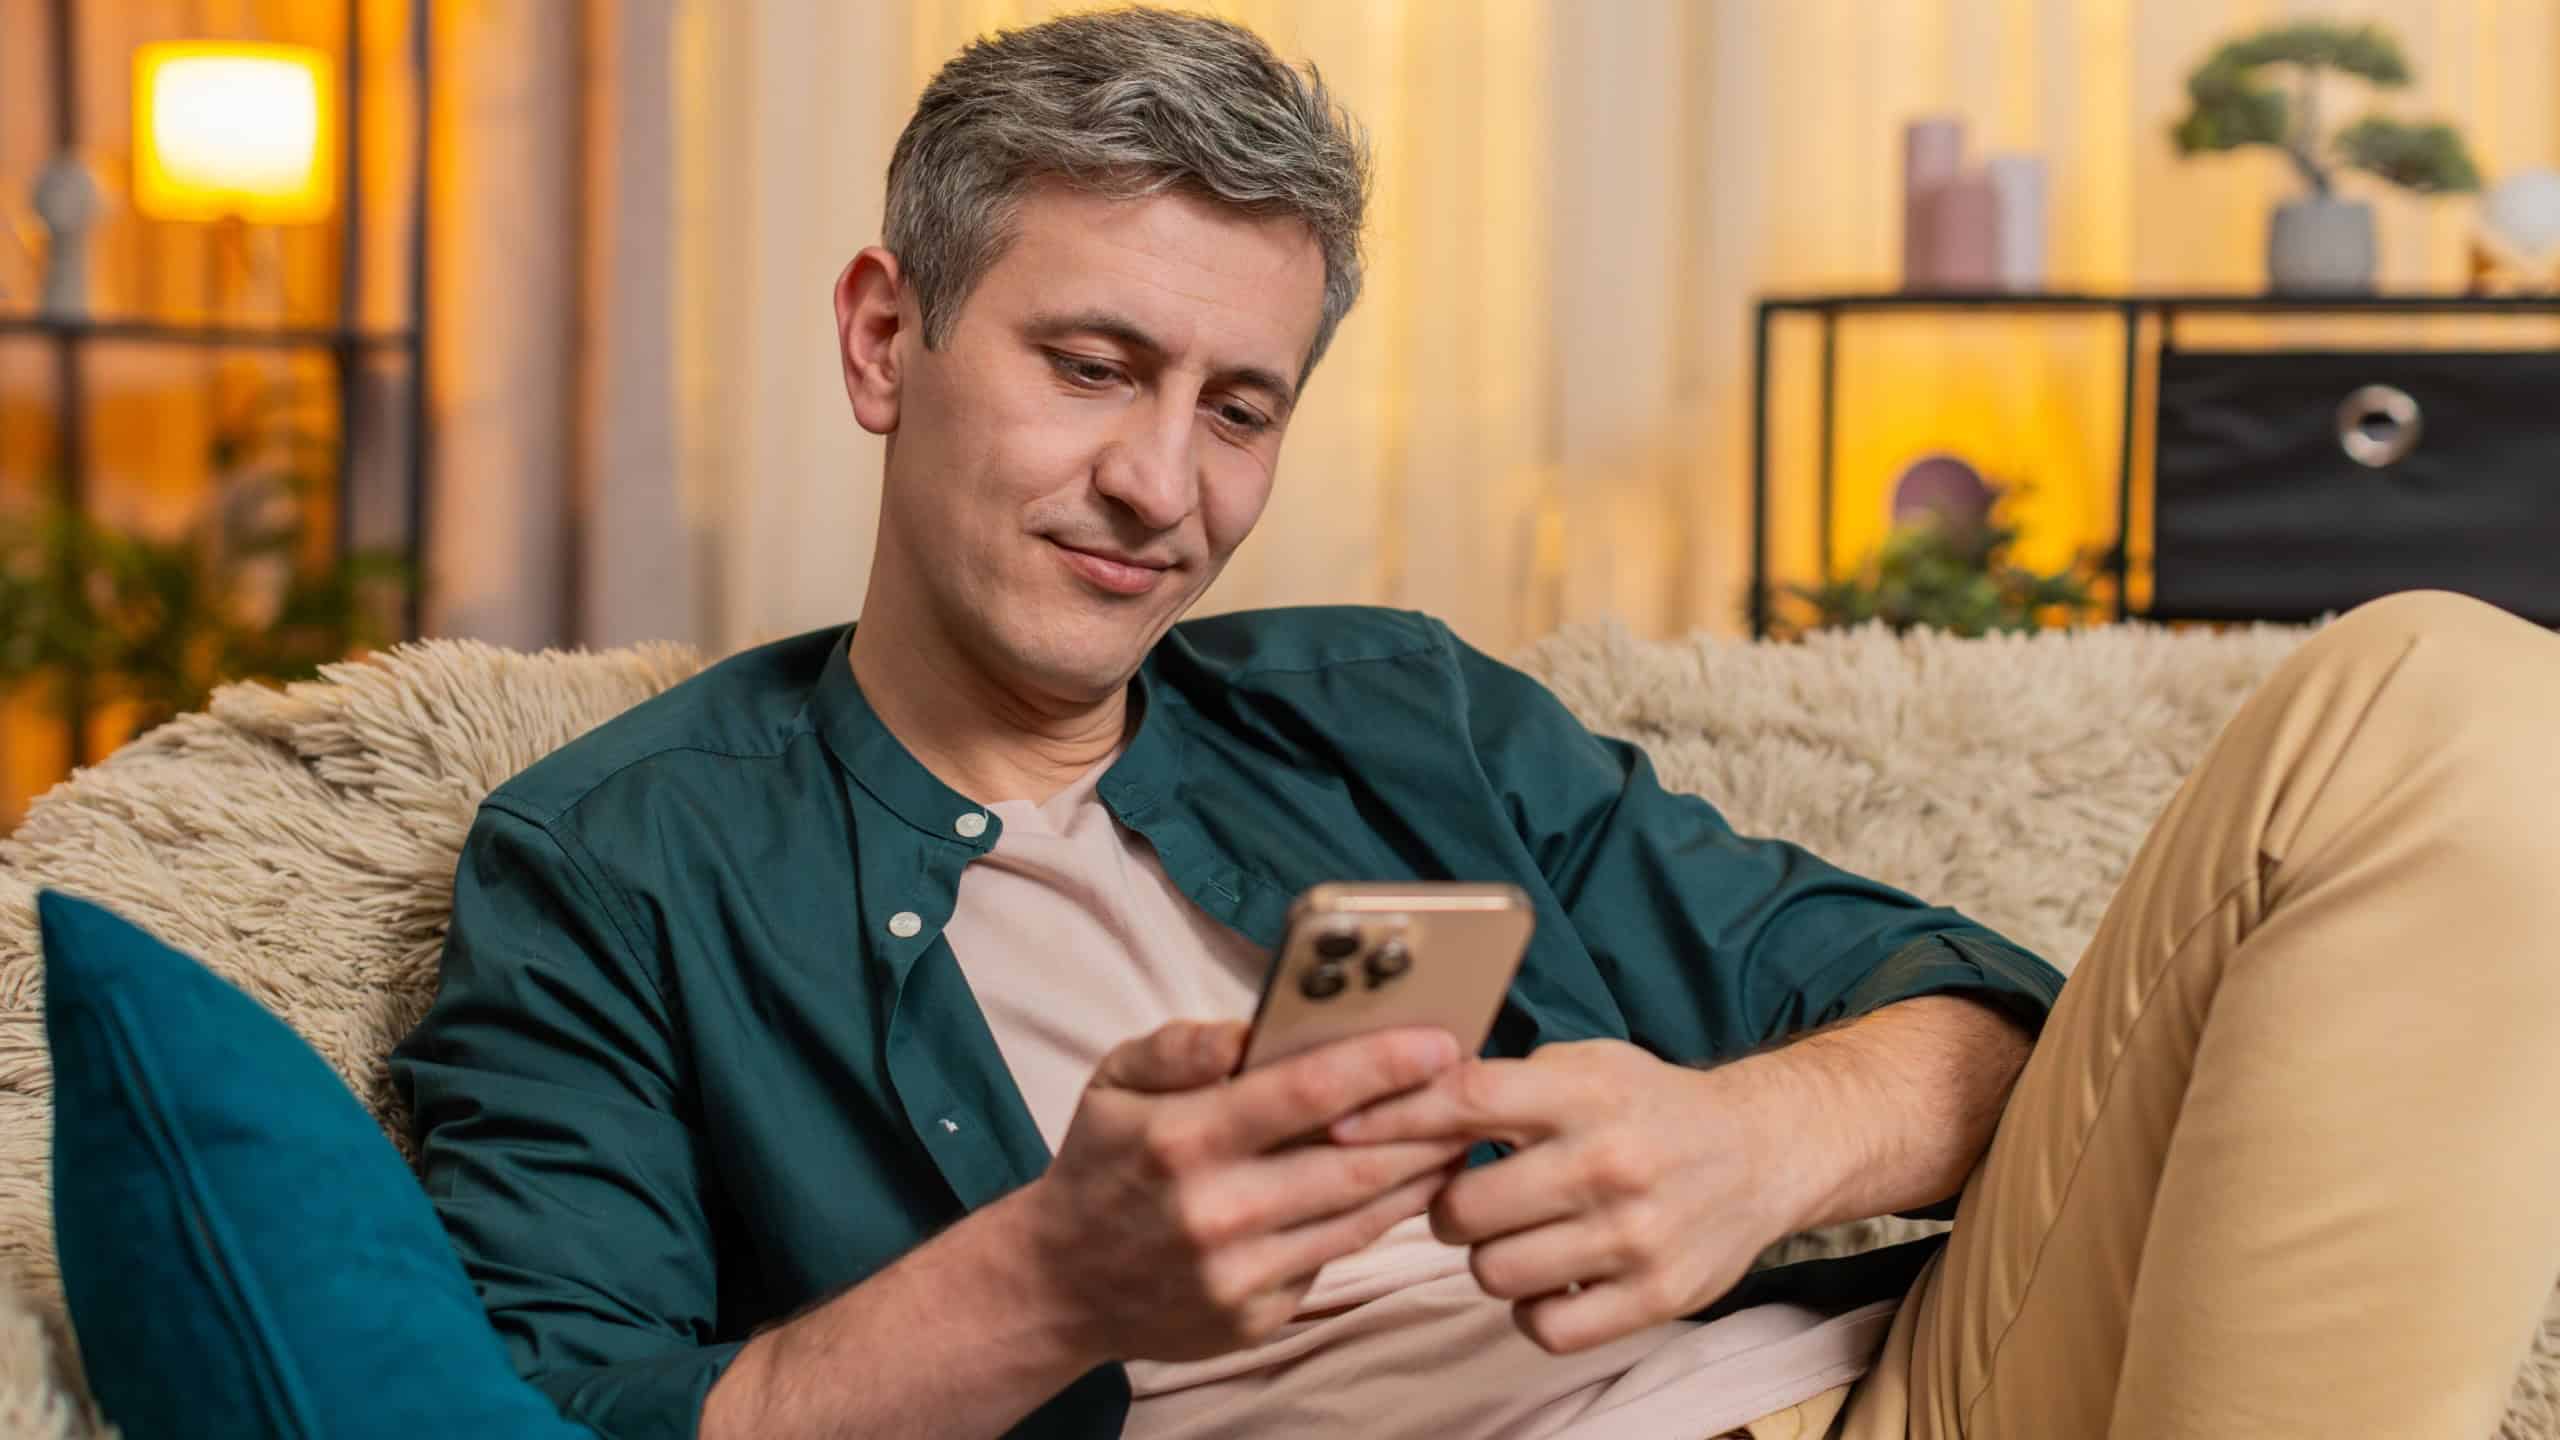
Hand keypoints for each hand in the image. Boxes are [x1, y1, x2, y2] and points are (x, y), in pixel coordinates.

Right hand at [1018, 1019, 1468, 1364]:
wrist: (1061, 1281)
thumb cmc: (1101, 1162)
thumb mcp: (1113, 1081)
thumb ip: (1181, 1047)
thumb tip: (1250, 1029)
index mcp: (1181, 1138)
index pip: (1306, 1092)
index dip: (1383, 1064)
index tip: (1440, 1040)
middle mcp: (1215, 1210)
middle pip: (1357, 1163)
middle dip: (1427, 1123)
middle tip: (1472, 1090)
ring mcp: (1238, 1273)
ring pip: (1361, 1216)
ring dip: (1420, 1173)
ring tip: (1454, 1134)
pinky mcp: (1254, 1317)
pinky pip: (1334, 1257)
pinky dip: (1376, 1219)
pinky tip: (1400, 1188)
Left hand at [1328, 1039, 1800, 1355]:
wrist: (1761, 1152)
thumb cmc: (1648, 1104)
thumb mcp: (1584, 1065)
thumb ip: (1501, 1081)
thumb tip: (1390, 1095)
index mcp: (1585, 1093)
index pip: (1467, 1101)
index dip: (1393, 1116)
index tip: (1339, 1128)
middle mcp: (1610, 1162)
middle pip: (1464, 1206)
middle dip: (1446, 1206)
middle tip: (1466, 1198)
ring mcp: (1634, 1236)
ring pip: (1494, 1272)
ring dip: (1488, 1258)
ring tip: (1517, 1234)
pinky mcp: (1656, 1296)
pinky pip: (1543, 1326)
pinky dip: (1530, 1309)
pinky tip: (1548, 1277)